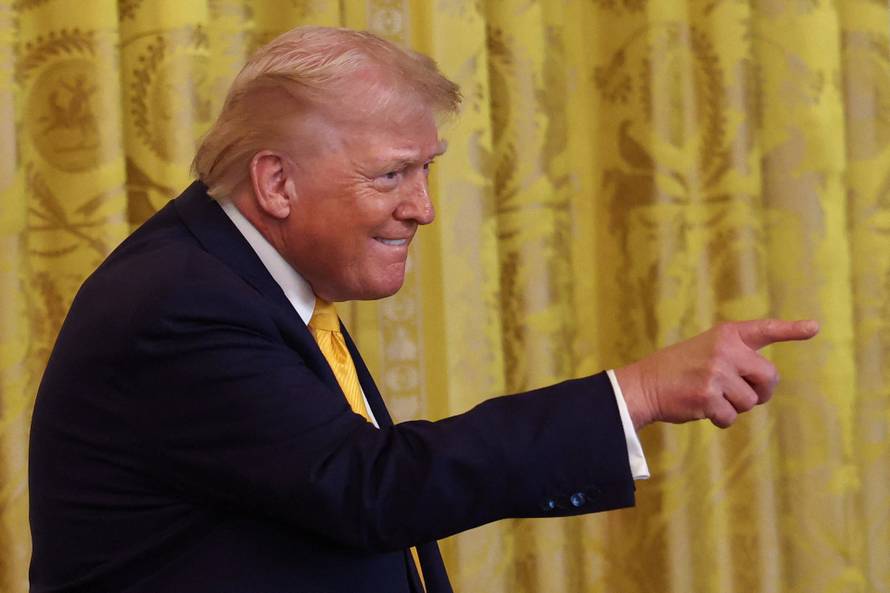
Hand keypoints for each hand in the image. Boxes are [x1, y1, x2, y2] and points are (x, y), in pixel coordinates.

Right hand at [615, 319, 819, 429]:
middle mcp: (723, 349)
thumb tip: (767, 385)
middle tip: (740, 394)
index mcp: (725, 335)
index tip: (814, 327)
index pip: (764, 329)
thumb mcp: (706, 351)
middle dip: (760, 392)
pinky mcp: (707, 395)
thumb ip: (736, 359)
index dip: (791, 330)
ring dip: (734, 407)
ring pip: (750, 402)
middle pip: (769, 378)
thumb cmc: (677, 371)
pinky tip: (701, 409)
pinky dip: (719, 419)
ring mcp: (716, 372)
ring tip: (709, 397)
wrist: (642, 385)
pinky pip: (731, 417)